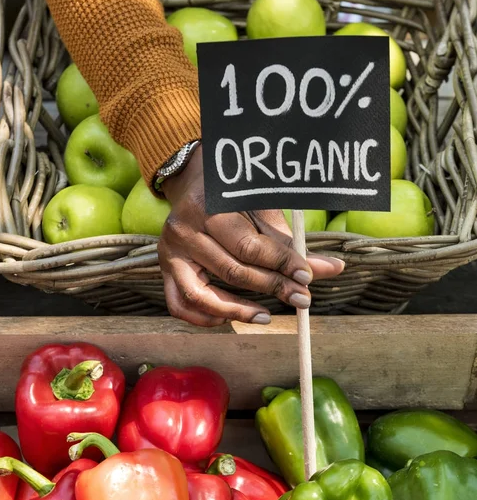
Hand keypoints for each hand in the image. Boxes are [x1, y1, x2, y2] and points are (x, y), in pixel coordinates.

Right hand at [158, 146, 344, 326]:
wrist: (198, 181)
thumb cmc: (236, 197)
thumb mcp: (264, 211)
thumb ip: (291, 244)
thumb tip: (333, 269)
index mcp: (208, 206)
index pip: (249, 247)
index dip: (281, 265)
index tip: (307, 278)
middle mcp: (183, 230)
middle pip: (232, 272)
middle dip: (271, 288)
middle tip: (301, 299)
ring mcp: (170, 252)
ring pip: (202, 295)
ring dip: (237, 311)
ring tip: (266, 316)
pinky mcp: (166, 269)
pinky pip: (180, 304)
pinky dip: (204, 317)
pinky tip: (230, 319)